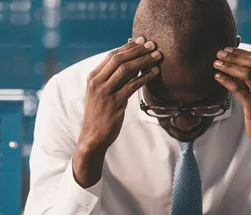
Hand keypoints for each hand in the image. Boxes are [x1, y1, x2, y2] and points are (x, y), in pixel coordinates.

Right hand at [78, 37, 161, 154]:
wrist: (93, 137)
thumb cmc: (100, 115)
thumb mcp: (101, 93)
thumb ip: (112, 79)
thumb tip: (132, 64)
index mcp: (92, 77)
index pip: (111, 55)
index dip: (128, 47)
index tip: (142, 41)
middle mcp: (97, 82)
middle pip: (119, 59)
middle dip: (137, 50)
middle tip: (152, 45)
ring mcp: (105, 93)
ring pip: (126, 70)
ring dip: (144, 61)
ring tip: (157, 56)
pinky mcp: (115, 103)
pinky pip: (133, 86)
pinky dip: (145, 77)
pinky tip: (155, 72)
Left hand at [213, 47, 250, 169]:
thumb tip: (237, 68)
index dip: (241, 52)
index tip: (228, 49)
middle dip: (234, 55)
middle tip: (219, 53)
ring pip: (246, 73)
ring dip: (229, 66)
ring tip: (215, 63)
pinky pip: (239, 89)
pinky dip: (227, 80)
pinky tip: (217, 77)